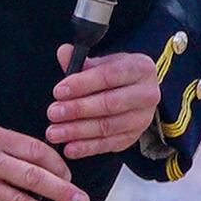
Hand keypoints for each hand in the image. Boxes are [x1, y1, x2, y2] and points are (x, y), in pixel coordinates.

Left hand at [43, 48, 160, 158]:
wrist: (134, 92)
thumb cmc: (115, 75)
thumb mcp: (102, 63)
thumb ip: (81, 61)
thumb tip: (63, 52)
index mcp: (140, 68)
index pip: (109, 76)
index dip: (82, 84)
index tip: (58, 91)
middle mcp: (147, 94)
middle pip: (109, 104)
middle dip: (78, 109)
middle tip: (53, 113)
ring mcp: (143, 118)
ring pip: (108, 127)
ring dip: (78, 131)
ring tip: (54, 132)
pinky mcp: (134, 137)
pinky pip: (109, 144)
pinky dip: (87, 148)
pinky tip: (69, 148)